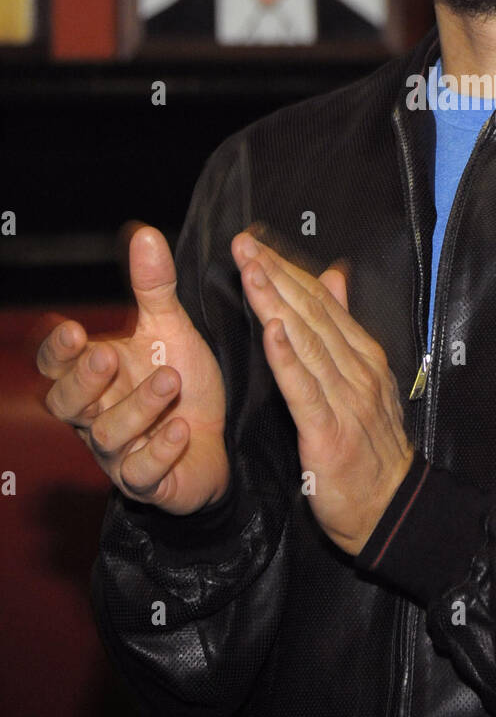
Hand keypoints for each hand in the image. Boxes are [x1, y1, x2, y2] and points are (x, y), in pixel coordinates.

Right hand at [37, 226, 228, 513]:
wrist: (220, 438)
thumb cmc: (182, 380)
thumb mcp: (171, 328)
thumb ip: (154, 287)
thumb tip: (145, 233)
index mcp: (94, 376)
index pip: (55, 365)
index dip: (57, 351)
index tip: (72, 329)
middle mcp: (96, 416)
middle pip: (66, 404)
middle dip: (82, 380)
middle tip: (106, 355)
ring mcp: (120, 453)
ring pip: (108, 435)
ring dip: (137, 406)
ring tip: (170, 379)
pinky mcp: (150, 483)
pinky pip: (143, 474)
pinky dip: (159, 451)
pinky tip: (181, 430)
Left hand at [231, 232, 413, 554]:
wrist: (391, 508)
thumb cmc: (370, 448)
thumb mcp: (364, 380)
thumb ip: (345, 327)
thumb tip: (334, 275)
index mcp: (363, 357)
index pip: (321, 303)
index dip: (287, 270)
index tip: (256, 243)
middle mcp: (357, 370)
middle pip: (311, 314)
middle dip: (275, 275)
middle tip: (244, 244)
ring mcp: (346, 399)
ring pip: (306, 341)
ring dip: (276, 303)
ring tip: (251, 271)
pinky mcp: (329, 431)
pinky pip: (304, 389)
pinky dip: (287, 358)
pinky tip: (271, 331)